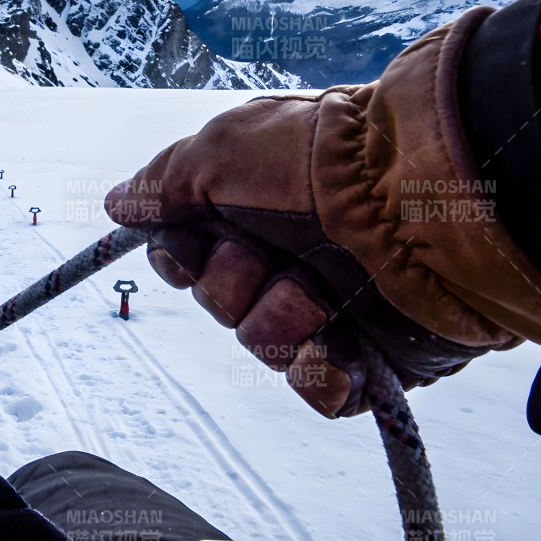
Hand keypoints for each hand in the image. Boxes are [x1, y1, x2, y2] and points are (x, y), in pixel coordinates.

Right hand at [104, 26, 527, 415]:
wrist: (422, 198)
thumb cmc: (322, 160)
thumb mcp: (224, 147)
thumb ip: (166, 180)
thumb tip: (118, 205)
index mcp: (258, 208)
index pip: (191, 254)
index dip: (180, 261)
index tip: (188, 249)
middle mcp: (292, 254)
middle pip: (220, 303)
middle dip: (232, 288)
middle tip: (266, 261)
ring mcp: (336, 305)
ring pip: (263, 347)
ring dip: (277, 326)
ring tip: (317, 300)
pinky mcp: (377, 354)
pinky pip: (323, 393)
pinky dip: (320, 380)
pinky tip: (333, 355)